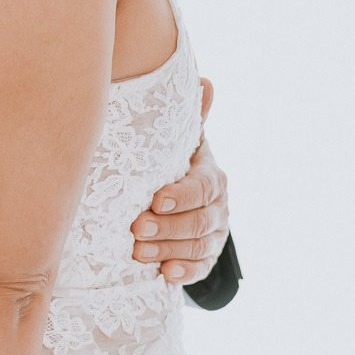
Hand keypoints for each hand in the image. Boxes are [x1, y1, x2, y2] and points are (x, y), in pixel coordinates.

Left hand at [130, 77, 228, 283]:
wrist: (177, 198)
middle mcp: (218, 206)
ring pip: (199, 246)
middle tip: (136, 228)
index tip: (155, 198)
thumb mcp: (178, 143)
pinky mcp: (206, 256)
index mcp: (211, 176)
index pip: (203, 187)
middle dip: (168, 226)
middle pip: (200, 221)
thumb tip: (205, 80)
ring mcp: (215, 233)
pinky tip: (166, 274)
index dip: (181, 195)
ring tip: (137, 252)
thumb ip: (189, 119)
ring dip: (169, 250)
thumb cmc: (170, 165)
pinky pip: (201, 268)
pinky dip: (185, 272)